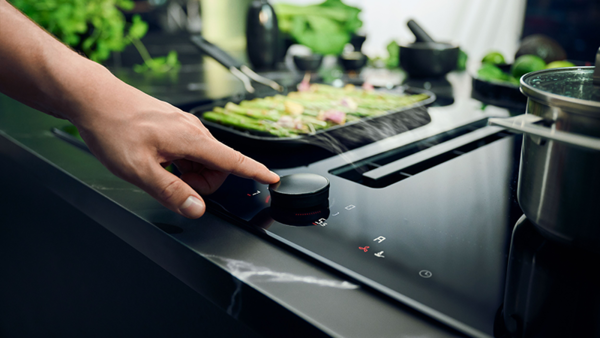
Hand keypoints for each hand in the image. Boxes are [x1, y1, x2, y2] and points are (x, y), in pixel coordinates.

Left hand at [71, 73, 278, 218]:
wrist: (95, 100)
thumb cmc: (114, 128)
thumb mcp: (139, 170)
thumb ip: (171, 192)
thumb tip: (198, 208)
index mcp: (191, 140)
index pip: (234, 160)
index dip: (256, 172)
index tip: (273, 179)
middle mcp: (193, 131)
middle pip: (218, 167)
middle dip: (202, 184)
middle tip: (171, 184)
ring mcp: (184, 127)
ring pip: (203, 161)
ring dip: (189, 174)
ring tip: (159, 170)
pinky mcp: (175, 126)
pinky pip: (191, 151)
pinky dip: (181, 163)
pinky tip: (158, 160)